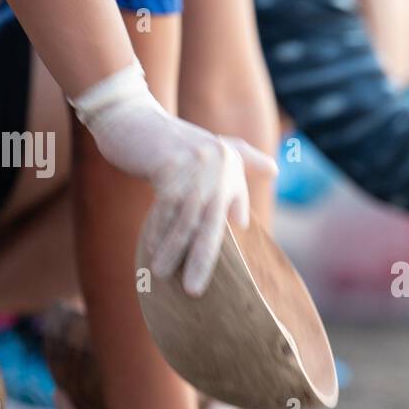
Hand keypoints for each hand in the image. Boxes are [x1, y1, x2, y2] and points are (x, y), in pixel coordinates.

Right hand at [69, 63, 276, 294]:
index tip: (210, 273)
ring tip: (162, 275)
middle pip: (211, 224)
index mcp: (231, 163)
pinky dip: (156, 232)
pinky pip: (163, 209)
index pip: (234, 214)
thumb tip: (275, 171)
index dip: (220, 241)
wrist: (132, 119)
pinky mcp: (168, 165)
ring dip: (172, 251)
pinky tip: (150, 251)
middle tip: (194, 289)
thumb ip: (245, 158)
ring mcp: (194, 165)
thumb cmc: (172, 141)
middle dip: (201, 259)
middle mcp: (218, 163)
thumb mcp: (213, 146)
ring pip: (184, 220)